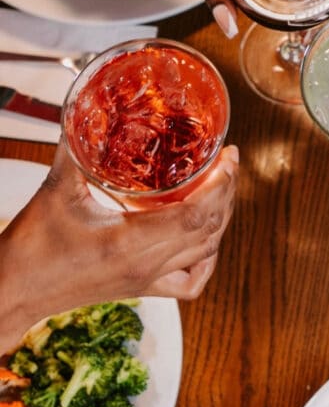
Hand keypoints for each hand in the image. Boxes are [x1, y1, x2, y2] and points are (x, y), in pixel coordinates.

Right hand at [0, 141, 238, 353]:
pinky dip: (206, 257)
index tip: (228, 157)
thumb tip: (84, 113)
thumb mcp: (56, 190)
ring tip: (221, 188)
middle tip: (229, 163)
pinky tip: (204, 238)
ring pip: (206, 252)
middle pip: (211, 230)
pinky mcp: (143, 289)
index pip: (197, 215)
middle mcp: (146, 266)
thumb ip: (75, 149)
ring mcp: (148, 281)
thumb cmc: (30, 250)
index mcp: (130, 243)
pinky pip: (191, 281)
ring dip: (221, 219)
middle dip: (227, 192)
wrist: (13, 294)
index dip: (221, 184)